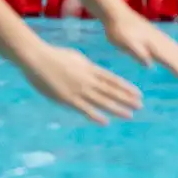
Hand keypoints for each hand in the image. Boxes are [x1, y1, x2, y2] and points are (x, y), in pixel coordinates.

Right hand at [18, 40, 144, 122]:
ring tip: (130, 114)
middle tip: (140, 106)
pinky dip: (96, 116)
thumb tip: (95, 70)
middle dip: (127, 99)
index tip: (138, 94)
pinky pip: (85, 109)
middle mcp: (88, 80)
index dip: (126, 88)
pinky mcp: (68, 99)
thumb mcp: (76, 57)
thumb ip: (87, 66)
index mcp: (90, 68)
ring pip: (102, 101)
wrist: (37, 58)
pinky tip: (106, 122)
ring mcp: (79, 90)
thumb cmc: (54, 55)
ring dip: (117, 108)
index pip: (113, 80)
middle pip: (111, 91)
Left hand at [103, 11, 177, 84]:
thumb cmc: (118, 30)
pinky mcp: (158, 37)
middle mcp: (161, 42)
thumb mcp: (123, 43)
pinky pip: (176, 48)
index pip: (172, 62)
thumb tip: (149, 63)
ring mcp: (161, 38)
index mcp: (153, 46)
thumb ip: (136, 52)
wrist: (117, 13)